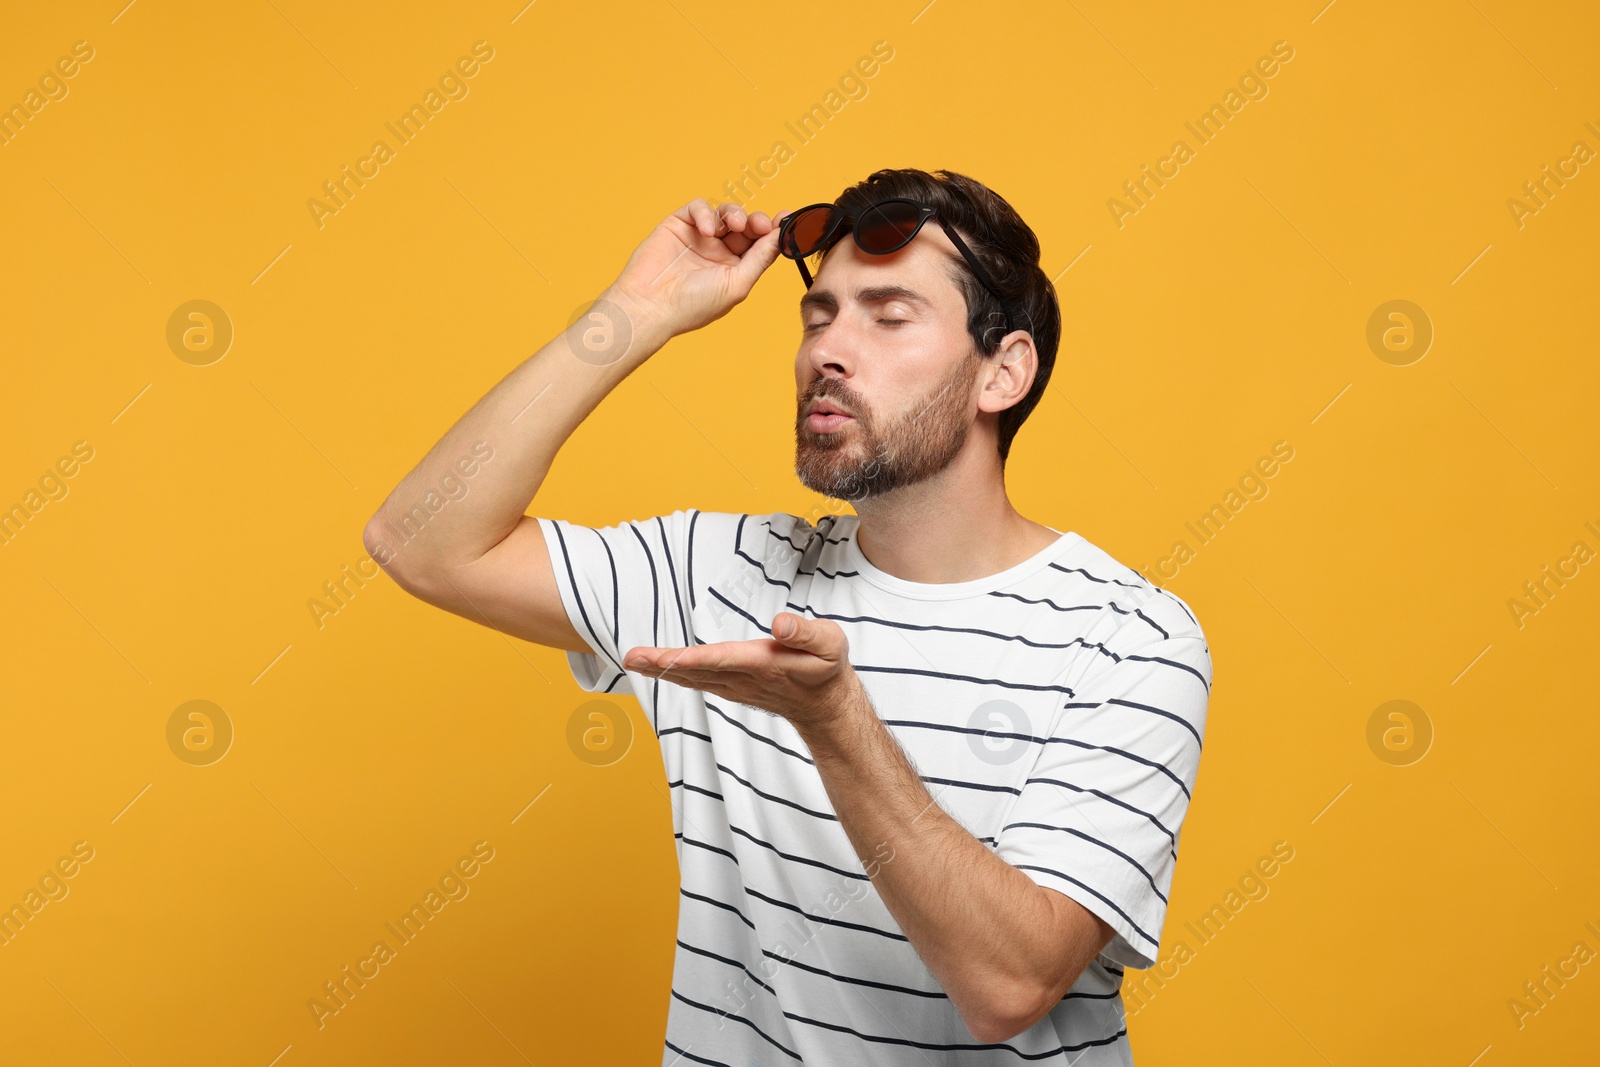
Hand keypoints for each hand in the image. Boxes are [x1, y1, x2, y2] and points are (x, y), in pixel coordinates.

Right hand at [605, 199, 790, 342]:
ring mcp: (699, 237)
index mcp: (735, 269)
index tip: (787, 219)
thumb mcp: (736, 284)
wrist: (650, 305)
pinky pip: (698, 208)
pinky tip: (706, 231)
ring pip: (725, 213)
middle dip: (756, 222)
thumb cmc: (692, 305)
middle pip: (746, 226)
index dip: (774, 231)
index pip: (760, 245)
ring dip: (734, 214)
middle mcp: (719, 252)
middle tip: (759, 224)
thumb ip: (761, 258)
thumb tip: (783, 236)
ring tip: (733, 225)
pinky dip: (706, 213)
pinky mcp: (679, 225)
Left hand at [622, 612, 861, 734]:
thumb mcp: (829, 644)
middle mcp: (742, 678)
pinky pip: (698, 682)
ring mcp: (735, 686)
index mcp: (762, 663)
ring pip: (692, 678)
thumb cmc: (826, 668)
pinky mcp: (733, 688)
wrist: (826, 705)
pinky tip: (661, 669)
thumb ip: (805, 633)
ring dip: (662, 669)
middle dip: (662, 664)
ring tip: (634, 660)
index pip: (720, 659)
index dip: (691, 658)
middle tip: (631, 657)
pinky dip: (677, 674)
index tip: (663, 657)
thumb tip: (780, 625)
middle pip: (696, 670)